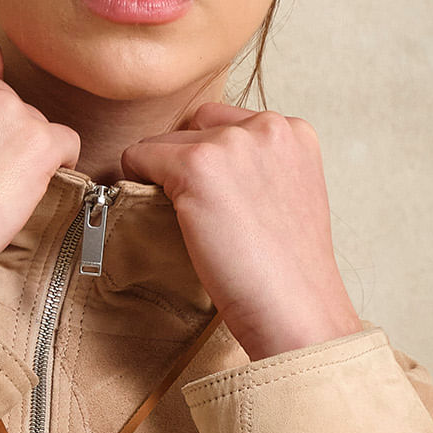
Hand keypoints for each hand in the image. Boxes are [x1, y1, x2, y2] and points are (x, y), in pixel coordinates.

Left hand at [119, 104, 361, 359]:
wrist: (296, 310)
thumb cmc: (290, 272)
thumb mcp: (291, 198)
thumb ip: (260, 169)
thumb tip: (209, 168)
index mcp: (295, 131)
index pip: (230, 123)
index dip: (215, 160)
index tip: (218, 200)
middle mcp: (267, 126)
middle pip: (196, 126)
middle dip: (188, 161)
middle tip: (198, 213)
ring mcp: (232, 144)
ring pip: (166, 141)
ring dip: (162, 175)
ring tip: (186, 223)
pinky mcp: (197, 166)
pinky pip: (140, 156)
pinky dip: (136, 181)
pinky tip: (157, 214)